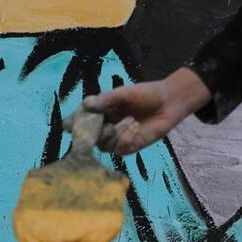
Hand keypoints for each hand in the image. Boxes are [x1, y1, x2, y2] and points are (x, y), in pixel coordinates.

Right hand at [64, 67, 210, 154]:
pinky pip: (120, 149)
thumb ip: (106, 99)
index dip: (74, 123)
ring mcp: (117, 138)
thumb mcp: (125, 93)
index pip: (81, 120)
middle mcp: (106, 126)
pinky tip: (135, 125)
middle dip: (91, 133)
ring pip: (104, 144)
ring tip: (130, 118)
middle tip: (99, 125)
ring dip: (114, 132)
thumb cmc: (147, 94)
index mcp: (101, 111)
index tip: (72, 122)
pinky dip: (125, 137)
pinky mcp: (130, 146)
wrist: (169, 102)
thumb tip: (85, 104)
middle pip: (88, 137)